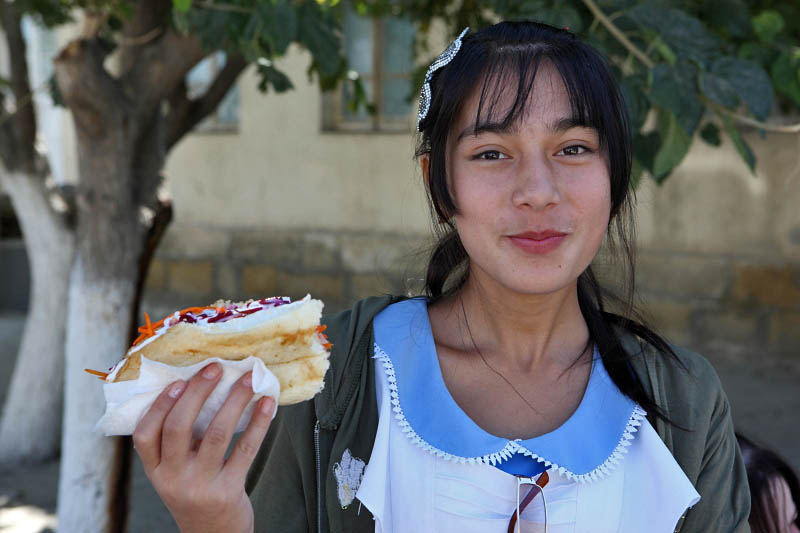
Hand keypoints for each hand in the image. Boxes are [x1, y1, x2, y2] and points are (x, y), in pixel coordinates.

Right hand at [133, 363, 274, 532]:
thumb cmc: (195, 492)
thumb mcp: (175, 471)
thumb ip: (178, 440)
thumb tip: (199, 386)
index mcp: (155, 470)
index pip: (144, 434)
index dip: (159, 405)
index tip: (177, 381)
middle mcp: (173, 478)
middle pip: (178, 427)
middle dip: (197, 392)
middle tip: (214, 368)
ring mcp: (200, 485)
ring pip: (216, 433)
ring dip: (234, 401)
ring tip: (247, 379)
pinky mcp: (228, 490)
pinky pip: (245, 449)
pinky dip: (258, 422)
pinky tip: (265, 404)